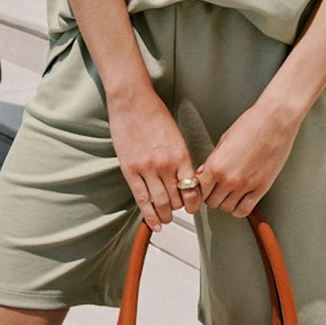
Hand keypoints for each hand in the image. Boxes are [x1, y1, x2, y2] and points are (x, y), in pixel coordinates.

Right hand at [108, 91, 202, 231]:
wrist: (132, 101)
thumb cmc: (154, 113)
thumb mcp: (176, 135)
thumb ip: (180, 157)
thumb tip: (185, 178)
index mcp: (181, 154)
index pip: (193, 189)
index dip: (195, 203)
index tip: (193, 207)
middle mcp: (166, 164)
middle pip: (177, 199)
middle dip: (179, 210)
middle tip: (178, 212)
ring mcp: (147, 169)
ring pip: (160, 203)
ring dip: (165, 215)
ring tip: (166, 219)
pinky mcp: (130, 171)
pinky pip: (141, 200)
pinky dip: (149, 216)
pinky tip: (154, 224)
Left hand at [196, 105, 298, 217]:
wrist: (275, 121)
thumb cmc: (252, 124)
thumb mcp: (224, 139)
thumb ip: (212, 160)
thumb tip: (204, 173)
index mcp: (216, 165)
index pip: (200, 190)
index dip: (201, 190)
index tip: (204, 188)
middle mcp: (229, 178)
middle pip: (212, 202)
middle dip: (213, 196)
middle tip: (217, 189)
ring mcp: (245, 185)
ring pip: (227, 208)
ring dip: (226, 202)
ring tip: (230, 193)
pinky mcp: (261, 188)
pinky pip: (244, 210)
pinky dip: (240, 209)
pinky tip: (241, 200)